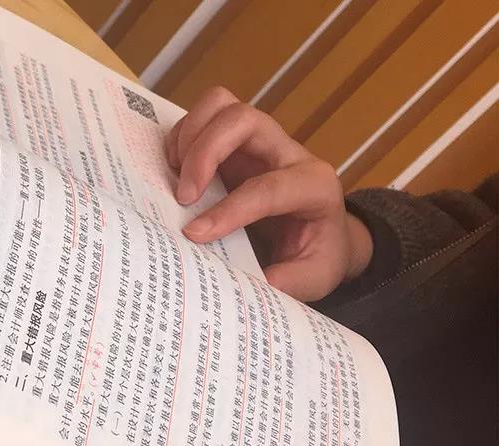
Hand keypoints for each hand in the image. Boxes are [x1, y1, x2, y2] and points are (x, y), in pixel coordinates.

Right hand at [166, 86, 372, 301]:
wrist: (324, 233)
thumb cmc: (319, 254)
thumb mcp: (315, 277)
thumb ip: (288, 282)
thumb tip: (250, 285)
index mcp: (313, 186)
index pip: (268, 187)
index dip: (229, 210)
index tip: (196, 235)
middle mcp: (286, 153)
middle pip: (242, 119)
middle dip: (204, 152)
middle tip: (183, 197)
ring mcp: (258, 144)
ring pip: (221, 106)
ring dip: (189, 136)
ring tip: (175, 178)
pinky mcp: (234, 145)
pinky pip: (203, 119)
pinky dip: (181, 140)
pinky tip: (175, 174)